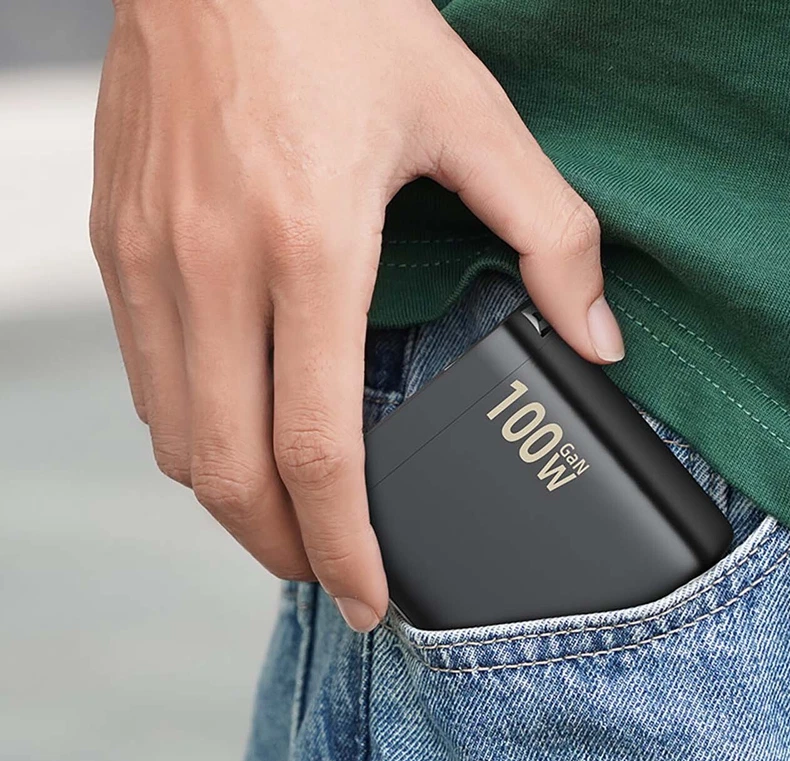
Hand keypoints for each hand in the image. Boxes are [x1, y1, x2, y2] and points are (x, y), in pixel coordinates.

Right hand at [89, 0, 624, 630]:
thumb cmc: (340, 14)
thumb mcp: (473, 117)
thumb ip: (551, 235)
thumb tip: (597, 335)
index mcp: (308, 246)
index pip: (317, 450)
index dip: (344, 547)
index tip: (368, 599)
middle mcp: (213, 266)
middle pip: (231, 473)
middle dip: (284, 551)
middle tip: (331, 581)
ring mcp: (151, 259)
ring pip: (174, 441)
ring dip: (232, 506)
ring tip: (288, 525)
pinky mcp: (119, 243)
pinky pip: (146, 380)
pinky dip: (191, 437)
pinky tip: (235, 439)